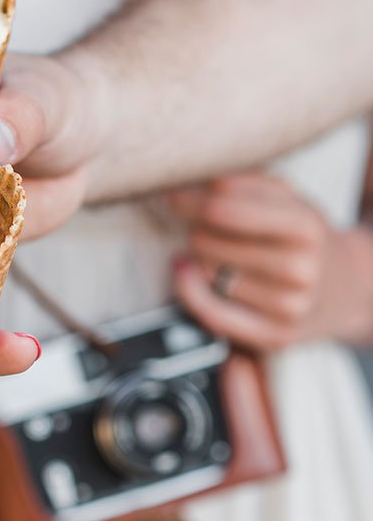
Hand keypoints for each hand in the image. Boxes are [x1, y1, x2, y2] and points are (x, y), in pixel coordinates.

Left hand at [170, 172, 372, 348]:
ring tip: (214, 250)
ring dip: (196, 257)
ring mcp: (289, 306)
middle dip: (194, 227)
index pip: (222, 207)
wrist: (345, 287)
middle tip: (201, 226)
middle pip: (206, 239)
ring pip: (206, 271)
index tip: (174, 195)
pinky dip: (188, 291)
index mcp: (306, 226)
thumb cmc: (298, 236)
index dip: (188, 199)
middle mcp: (300, 269)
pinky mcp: (275, 335)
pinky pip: (212, 314)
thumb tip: (183, 191)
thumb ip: (240, 184)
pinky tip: (184, 270)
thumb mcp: (286, 198)